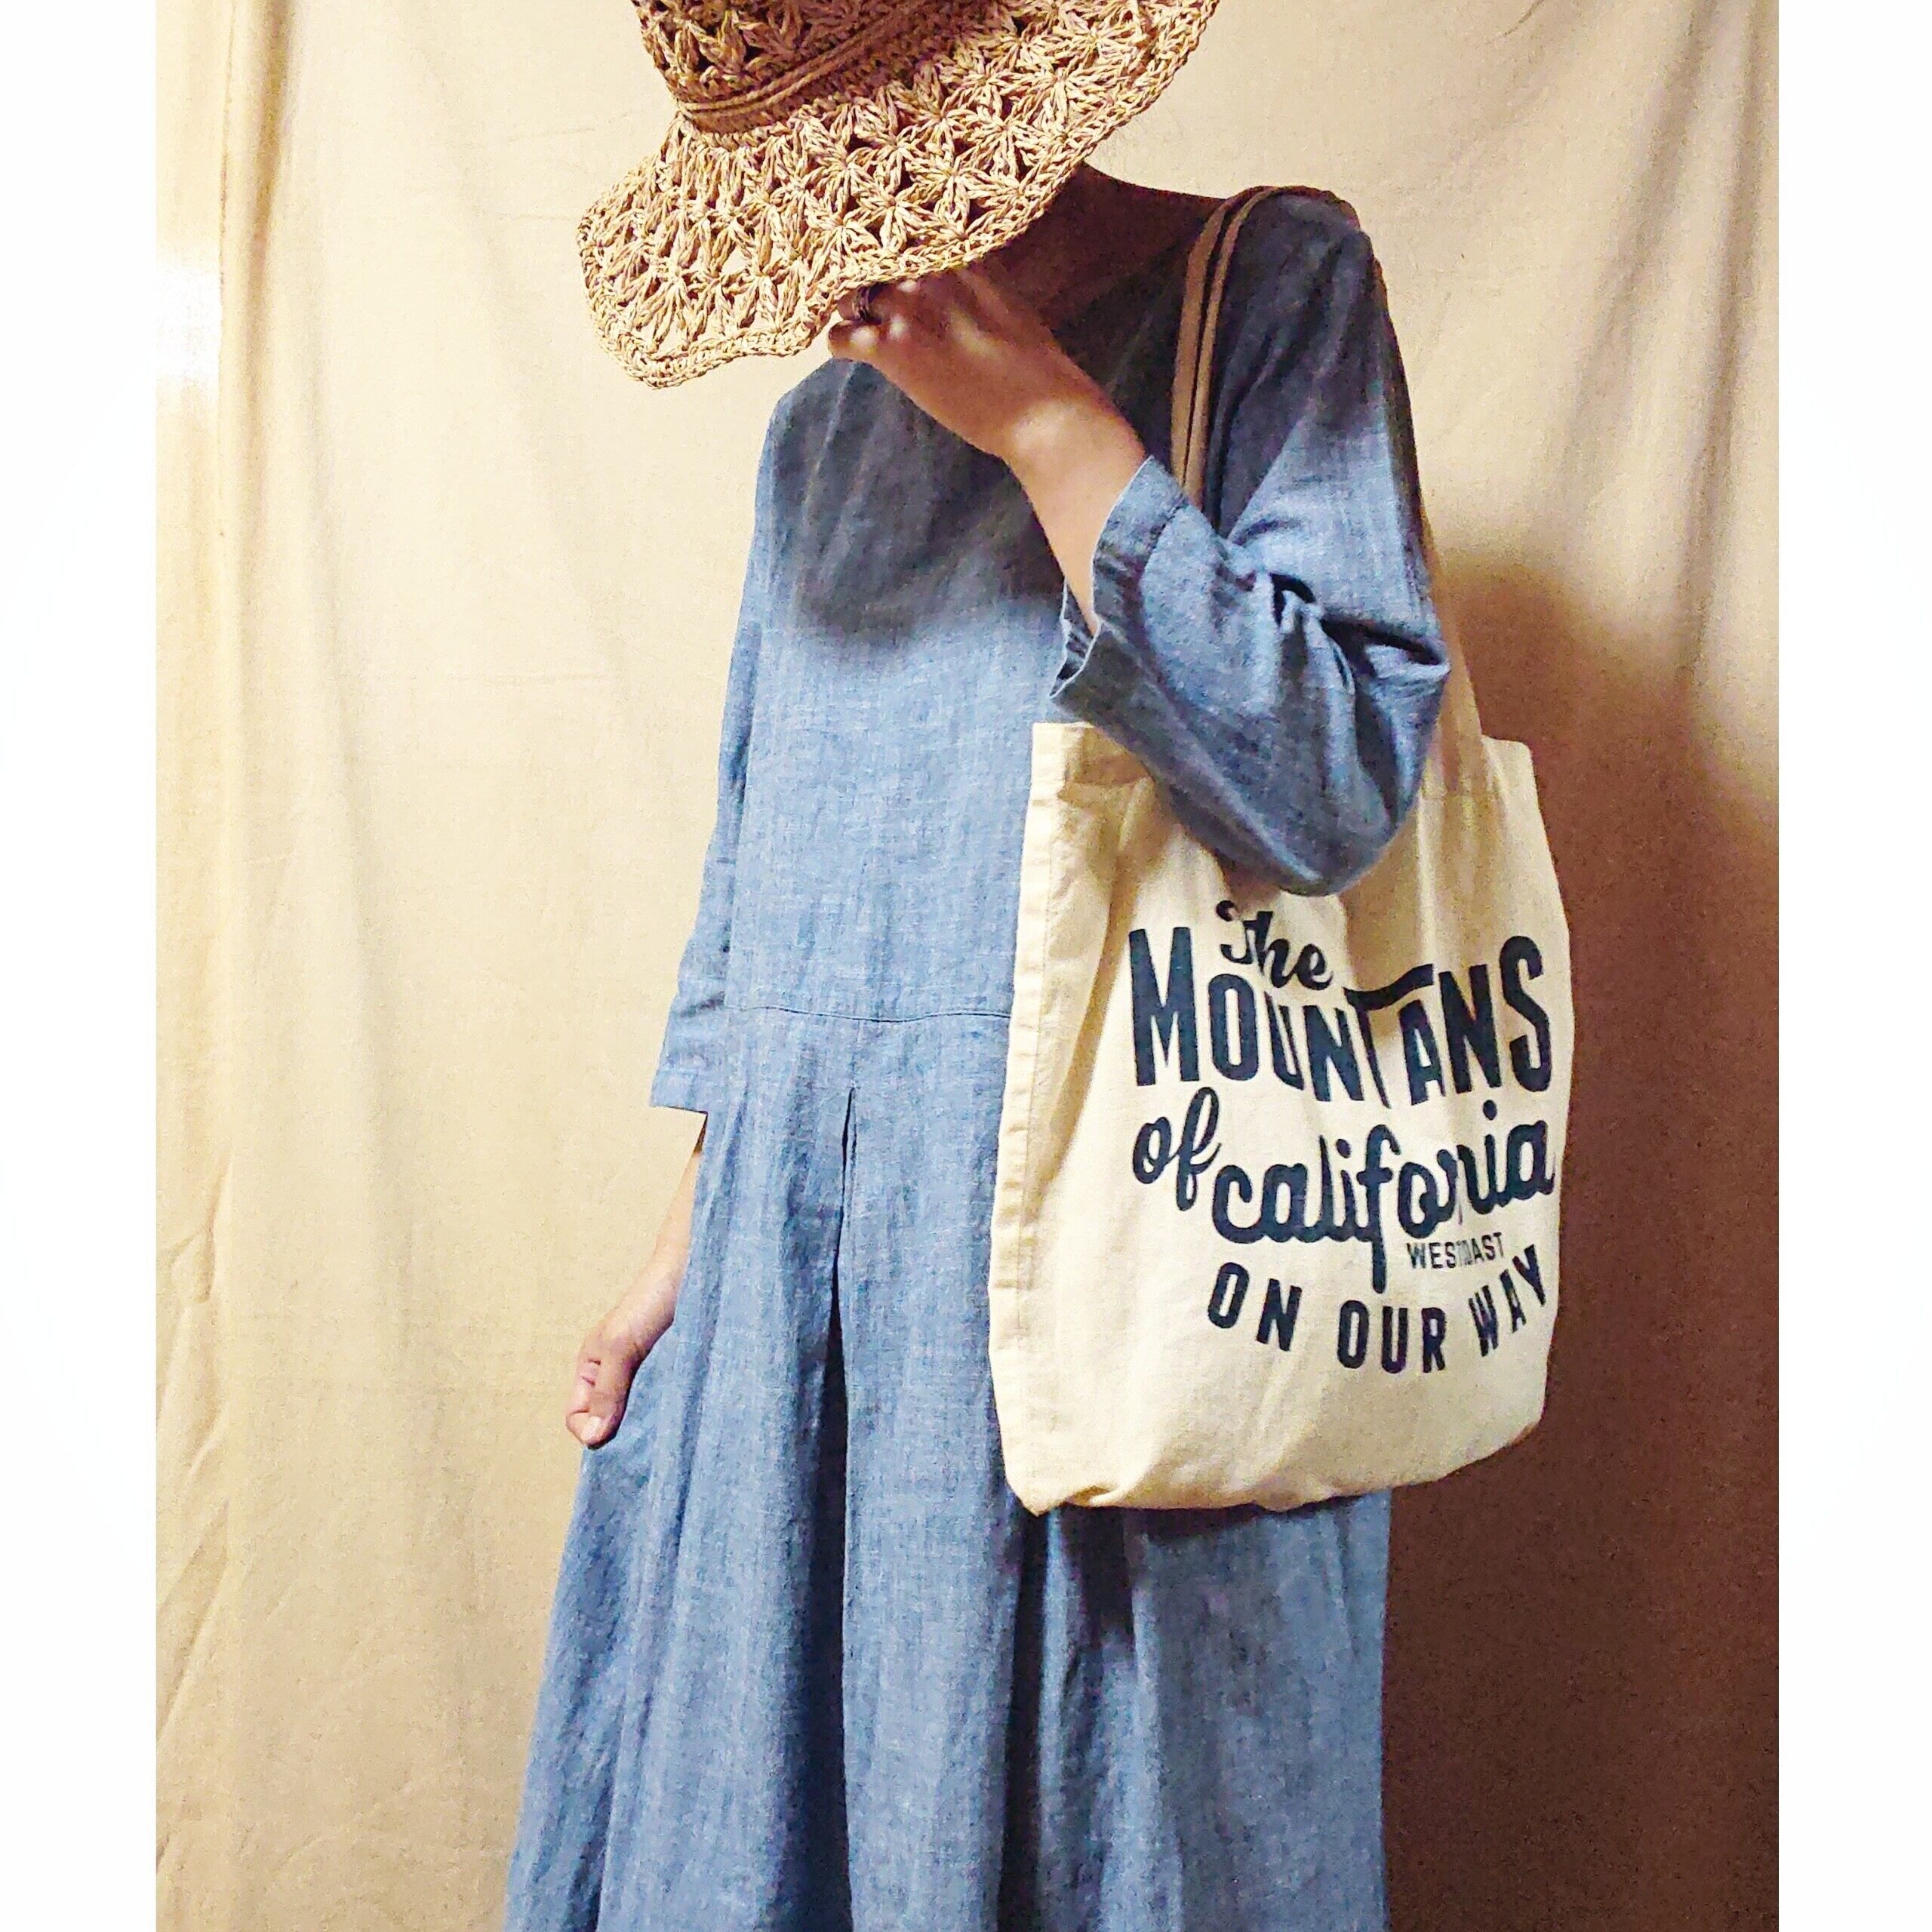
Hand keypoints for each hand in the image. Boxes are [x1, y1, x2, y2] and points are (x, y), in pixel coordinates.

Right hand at [564, 1127, 703, 1446]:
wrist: (699, 1267)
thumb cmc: (652, 1299)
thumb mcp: (621, 1345)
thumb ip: (607, 1392)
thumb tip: (594, 1440)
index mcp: (592, 1366)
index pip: (577, 1417)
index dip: (590, 1431)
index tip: (615, 1436)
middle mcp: (617, 1376)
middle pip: (609, 1423)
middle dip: (623, 1436)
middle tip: (648, 1443)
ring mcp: (647, 1376)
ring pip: (640, 1417)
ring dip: (652, 1428)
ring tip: (670, 1430)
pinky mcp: (675, 1373)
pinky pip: (667, 1405)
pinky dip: (673, 1415)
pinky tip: (686, 1417)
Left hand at [825, 262, 1148, 626]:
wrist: (1044, 411)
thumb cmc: (1035, 368)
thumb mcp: (1009, 303)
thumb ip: (977, 283)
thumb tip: (957, 288)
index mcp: (962, 255)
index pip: (906, 235)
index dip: (888, 251)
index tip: (880, 262)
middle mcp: (931, 271)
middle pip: (871, 259)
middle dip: (862, 277)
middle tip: (855, 294)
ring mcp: (909, 307)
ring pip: (850, 294)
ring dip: (848, 310)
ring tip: (850, 322)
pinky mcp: (893, 347)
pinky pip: (841, 336)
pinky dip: (838, 345)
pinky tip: (846, 352)